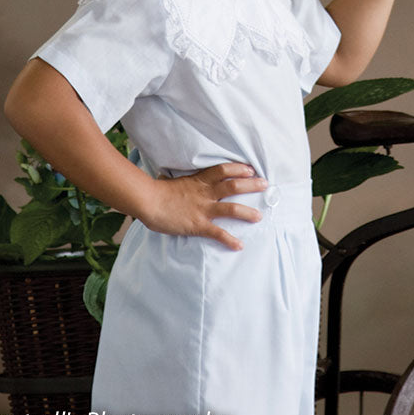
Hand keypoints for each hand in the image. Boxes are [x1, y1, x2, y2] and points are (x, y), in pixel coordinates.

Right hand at [138, 163, 266, 249]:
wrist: (148, 201)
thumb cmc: (158, 191)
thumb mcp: (174, 180)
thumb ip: (183, 181)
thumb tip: (173, 177)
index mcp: (199, 180)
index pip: (223, 170)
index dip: (239, 169)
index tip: (250, 169)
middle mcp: (205, 192)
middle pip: (234, 186)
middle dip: (252, 185)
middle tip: (265, 185)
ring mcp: (203, 208)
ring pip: (231, 209)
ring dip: (247, 213)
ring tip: (259, 216)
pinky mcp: (198, 225)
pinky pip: (217, 233)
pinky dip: (230, 240)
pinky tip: (240, 246)